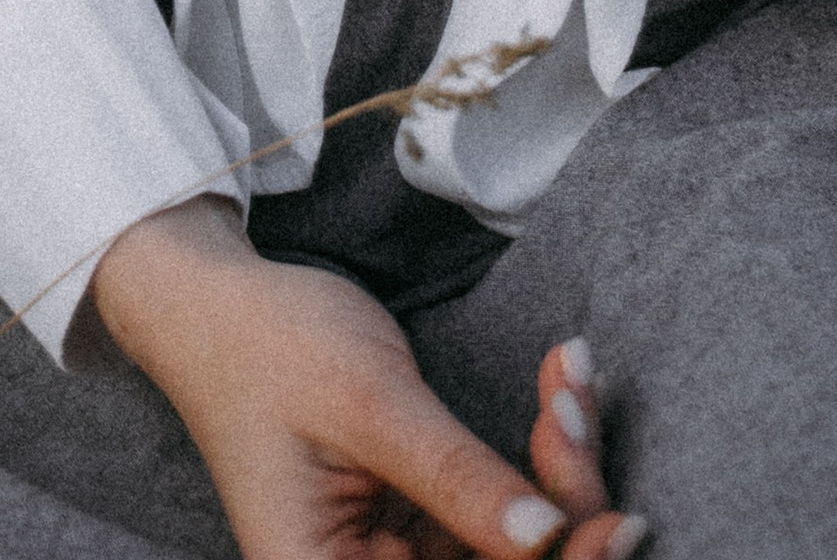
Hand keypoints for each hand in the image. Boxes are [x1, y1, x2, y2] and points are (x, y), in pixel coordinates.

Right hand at [90, 200, 641, 559]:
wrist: (220, 302)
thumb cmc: (269, 347)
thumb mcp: (367, 406)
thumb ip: (456, 479)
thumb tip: (550, 540)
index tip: (616, 522)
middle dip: (566, 506)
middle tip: (574, 408)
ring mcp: (403, 558)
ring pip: (520, 549)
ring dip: (562, 469)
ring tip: (566, 379)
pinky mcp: (425, 521)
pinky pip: (505, 507)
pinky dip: (542, 451)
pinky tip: (559, 383)